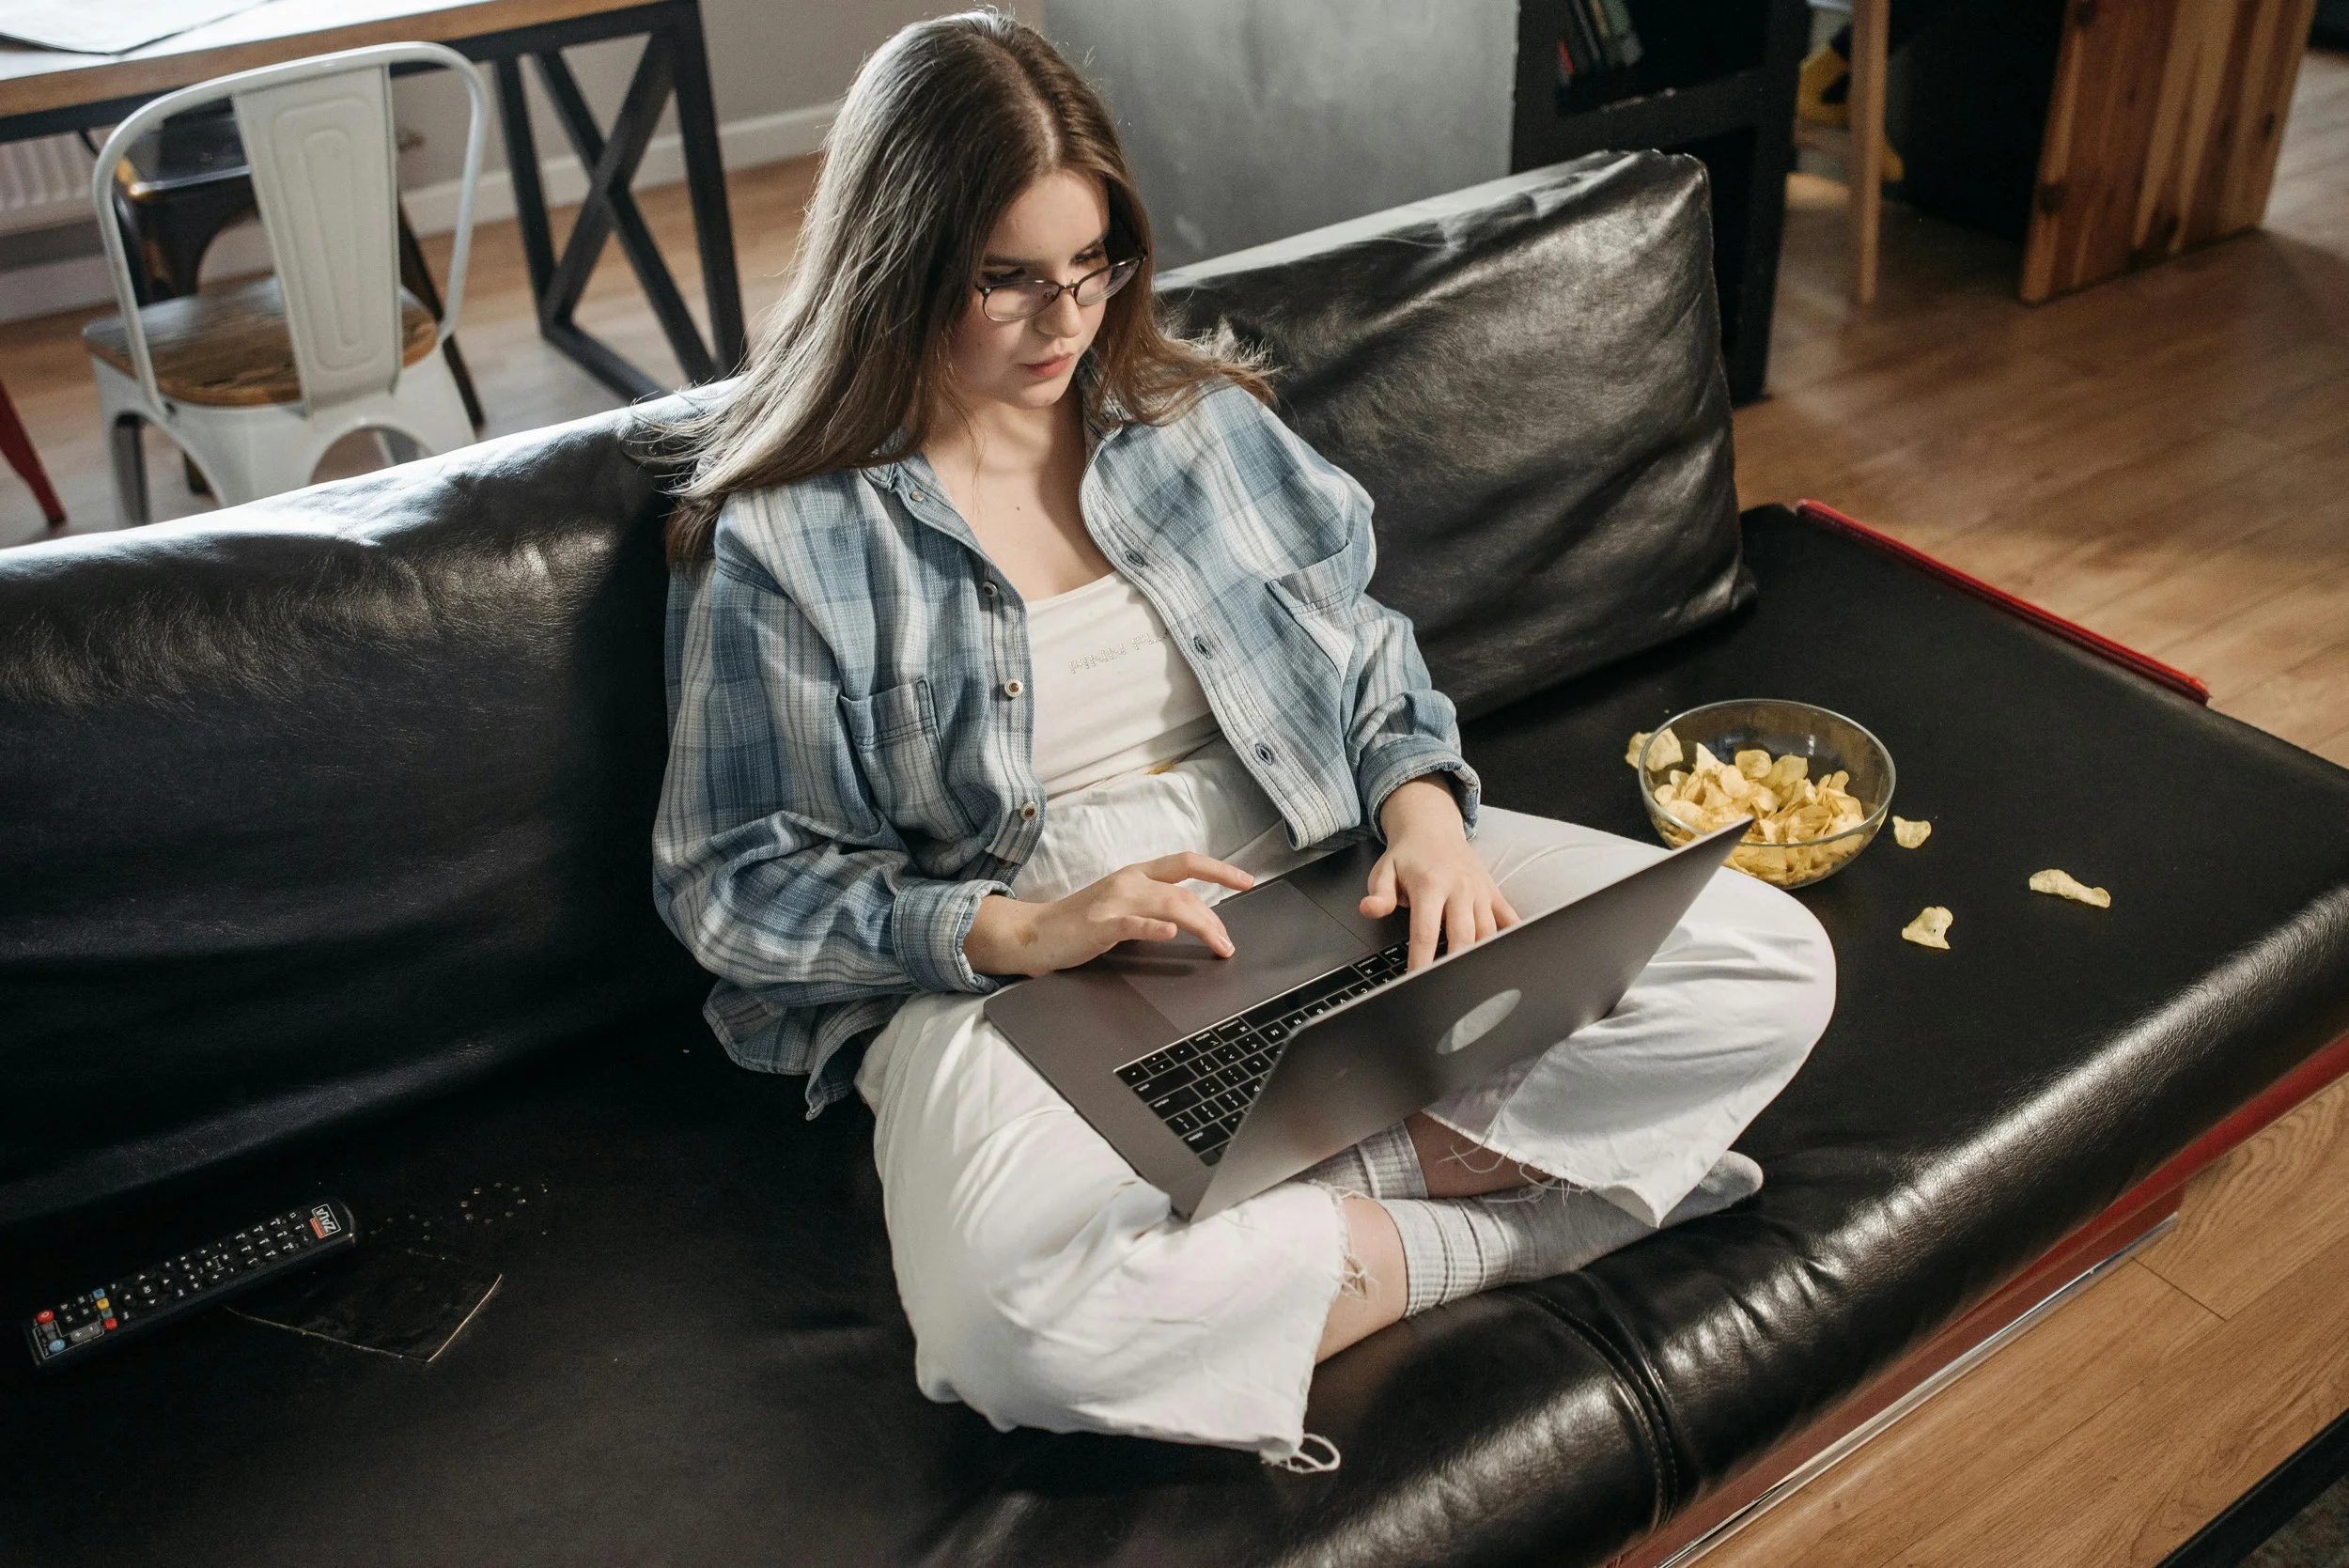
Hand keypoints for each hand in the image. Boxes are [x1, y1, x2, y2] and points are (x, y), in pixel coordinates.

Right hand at [964, 853, 1254, 977]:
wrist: (1034, 933)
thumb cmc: (1078, 924)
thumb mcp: (1121, 906)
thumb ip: (1151, 907)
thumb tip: (1189, 920)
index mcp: (1136, 874)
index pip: (1186, 862)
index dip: (1220, 869)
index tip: (1248, 880)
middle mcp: (1130, 881)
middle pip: (1185, 891)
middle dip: (1214, 917)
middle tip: (1228, 943)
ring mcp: (1115, 901)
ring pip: (1169, 904)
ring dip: (1201, 925)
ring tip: (1218, 945)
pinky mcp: (1100, 925)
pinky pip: (1132, 923)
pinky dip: (1154, 928)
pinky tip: (1171, 934)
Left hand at [1361, 776, 1518, 970]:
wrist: (1432, 827)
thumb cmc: (1407, 856)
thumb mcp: (1384, 871)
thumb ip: (1379, 894)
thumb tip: (1369, 909)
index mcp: (1431, 885)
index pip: (1426, 933)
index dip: (1422, 962)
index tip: (1416, 983)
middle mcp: (1460, 889)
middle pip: (1463, 937)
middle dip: (1456, 966)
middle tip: (1450, 992)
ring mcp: (1480, 891)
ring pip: (1488, 933)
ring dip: (1481, 958)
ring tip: (1473, 982)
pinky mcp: (1493, 893)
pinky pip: (1509, 919)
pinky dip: (1511, 939)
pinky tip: (1508, 960)